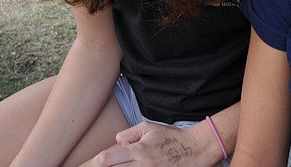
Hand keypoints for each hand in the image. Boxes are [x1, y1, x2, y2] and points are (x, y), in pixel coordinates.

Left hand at [90, 121, 219, 165]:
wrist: (194, 149)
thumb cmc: (170, 137)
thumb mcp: (148, 128)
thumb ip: (129, 133)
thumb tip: (117, 142)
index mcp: (138, 151)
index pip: (107, 159)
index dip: (98, 162)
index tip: (96, 162)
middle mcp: (141, 165)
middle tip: (106, 164)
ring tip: (123, 166)